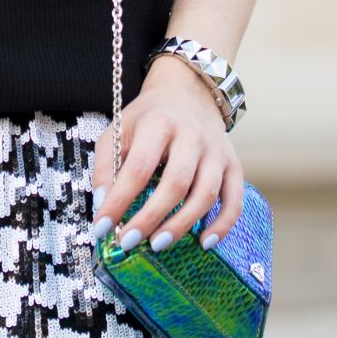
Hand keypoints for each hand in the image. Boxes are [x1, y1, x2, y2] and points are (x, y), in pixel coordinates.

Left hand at [89, 54, 243, 252]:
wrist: (188, 92)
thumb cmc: (148, 118)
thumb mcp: (119, 130)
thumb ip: (107, 165)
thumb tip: (104, 206)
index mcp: (159, 125)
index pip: (138, 168)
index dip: (119, 200)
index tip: (102, 227)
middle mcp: (192, 137)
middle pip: (175, 184)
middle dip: (151, 217)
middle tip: (129, 242)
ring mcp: (216, 152)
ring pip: (206, 194)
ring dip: (182, 224)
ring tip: (157, 245)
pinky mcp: (234, 164)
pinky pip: (234, 200)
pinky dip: (222, 225)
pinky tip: (204, 242)